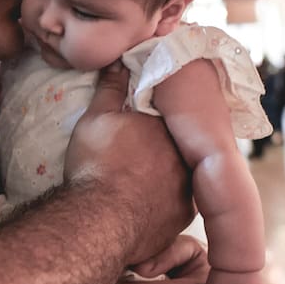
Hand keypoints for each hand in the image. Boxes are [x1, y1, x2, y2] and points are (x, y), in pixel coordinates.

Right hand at [65, 63, 193, 263]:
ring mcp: (188, 189)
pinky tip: (146, 199)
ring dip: (168, 172)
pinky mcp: (182, 217)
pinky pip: (178, 202)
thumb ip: (112, 88)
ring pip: (182, 173)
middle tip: (141, 149)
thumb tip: (120, 62)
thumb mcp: (96, 119)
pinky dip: (165, 199)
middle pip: (179, 143)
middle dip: (165, 143)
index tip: (140, 120)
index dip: (154, 115)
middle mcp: (186, 157)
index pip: (169, 113)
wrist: (98, 222)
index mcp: (169, 127)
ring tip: (143, 175)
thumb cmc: (96, 166)